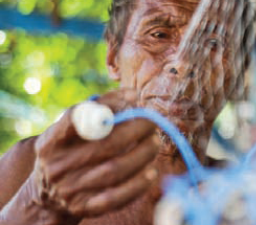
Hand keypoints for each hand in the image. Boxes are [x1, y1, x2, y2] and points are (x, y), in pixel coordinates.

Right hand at [33, 89, 159, 217]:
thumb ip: (97, 112)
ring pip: (115, 170)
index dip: (109, 105)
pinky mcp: (84, 208)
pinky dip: (138, 184)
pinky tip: (152, 172)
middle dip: (136, 130)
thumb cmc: (70, 152)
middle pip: (105, 145)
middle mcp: (57, 167)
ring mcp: (70, 190)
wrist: (48, 195)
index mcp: (51, 142)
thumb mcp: (71, 132)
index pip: (77, 118)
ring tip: (155, 142)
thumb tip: (133, 96)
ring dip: (143, 154)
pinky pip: (116, 198)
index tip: (134, 97)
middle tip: (153, 123)